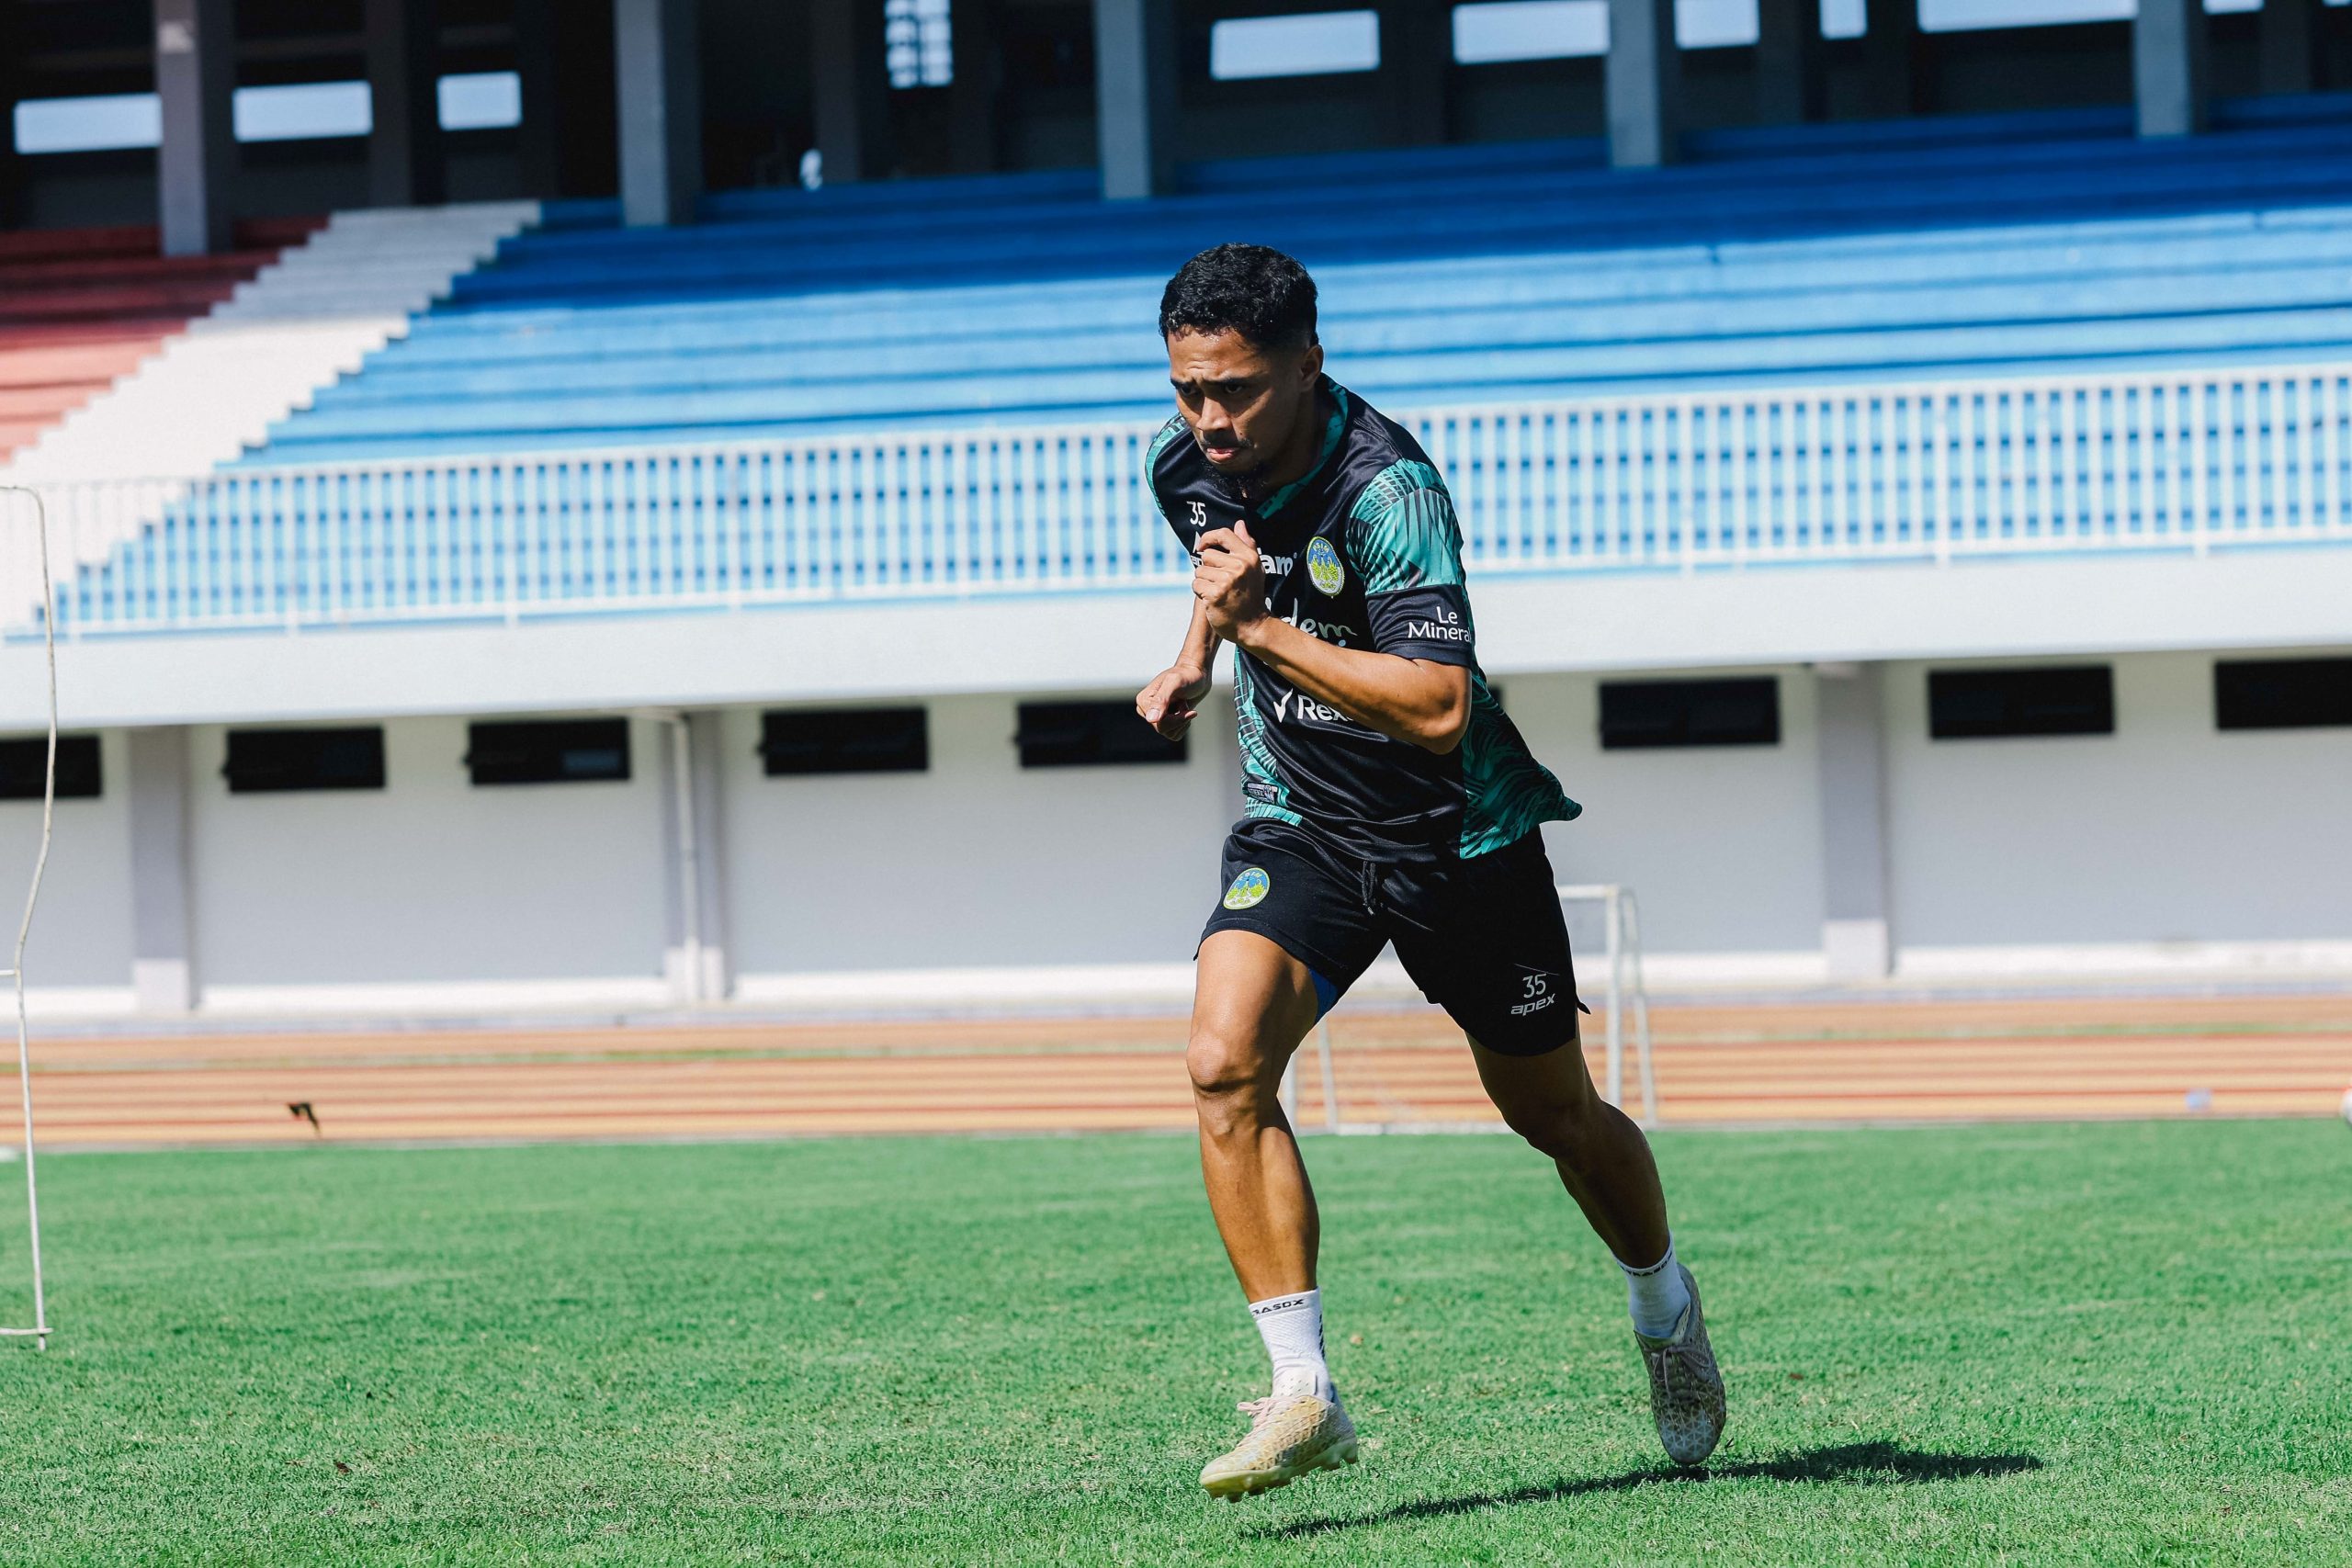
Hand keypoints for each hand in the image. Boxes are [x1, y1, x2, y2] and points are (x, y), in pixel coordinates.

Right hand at [1136, 662, 1211, 740]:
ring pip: (1169, 734)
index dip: (1176, 718)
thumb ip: (1161, 699)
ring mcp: (1156, 717)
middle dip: (1180, 718)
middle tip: (1184, 702)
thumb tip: (1151, 719)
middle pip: (1163, 729)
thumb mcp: (1175, 683)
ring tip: (1183, 703)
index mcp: (1143, 701)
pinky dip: (1184, 724)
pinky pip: (1175, 734)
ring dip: (1183, 720)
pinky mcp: (1165, 722)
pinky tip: (1184, 710)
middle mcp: (1147, 710)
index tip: (1185, 703)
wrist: (1197, 674)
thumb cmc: (1187, 675)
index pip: (1158, 723)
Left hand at [1193, 519, 1267, 641]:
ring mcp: (1227, 580)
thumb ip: (1247, 545)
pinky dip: (1200, 592)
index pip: (1224, 534)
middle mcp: (1239, 566)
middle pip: (1207, 555)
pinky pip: (1196, 584)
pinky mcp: (1215, 594)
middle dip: (1208, 568)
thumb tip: (1240, 523)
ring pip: (1199, 571)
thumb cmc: (1251, 596)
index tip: (1202, 546)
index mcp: (1249, 557)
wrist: (1253, 626)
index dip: (1208, 537)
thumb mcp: (1255, 569)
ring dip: (1204, 582)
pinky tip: (1213, 600)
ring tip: (1218, 592)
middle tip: (1220, 583)